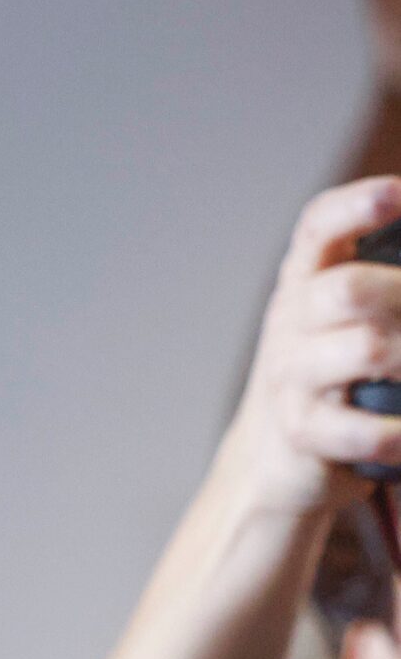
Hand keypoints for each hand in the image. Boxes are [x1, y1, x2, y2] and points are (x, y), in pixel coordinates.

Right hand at [218, 176, 400, 519]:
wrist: (271, 465)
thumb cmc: (334, 381)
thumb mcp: (348, 322)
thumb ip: (382, 289)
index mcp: (307, 284)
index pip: (319, 227)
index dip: (359, 205)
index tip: (399, 193)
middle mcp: (293, 322)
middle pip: (349, 288)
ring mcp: (291, 377)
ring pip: (367, 350)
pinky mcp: (300, 432)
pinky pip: (358, 429)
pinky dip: (397, 434)